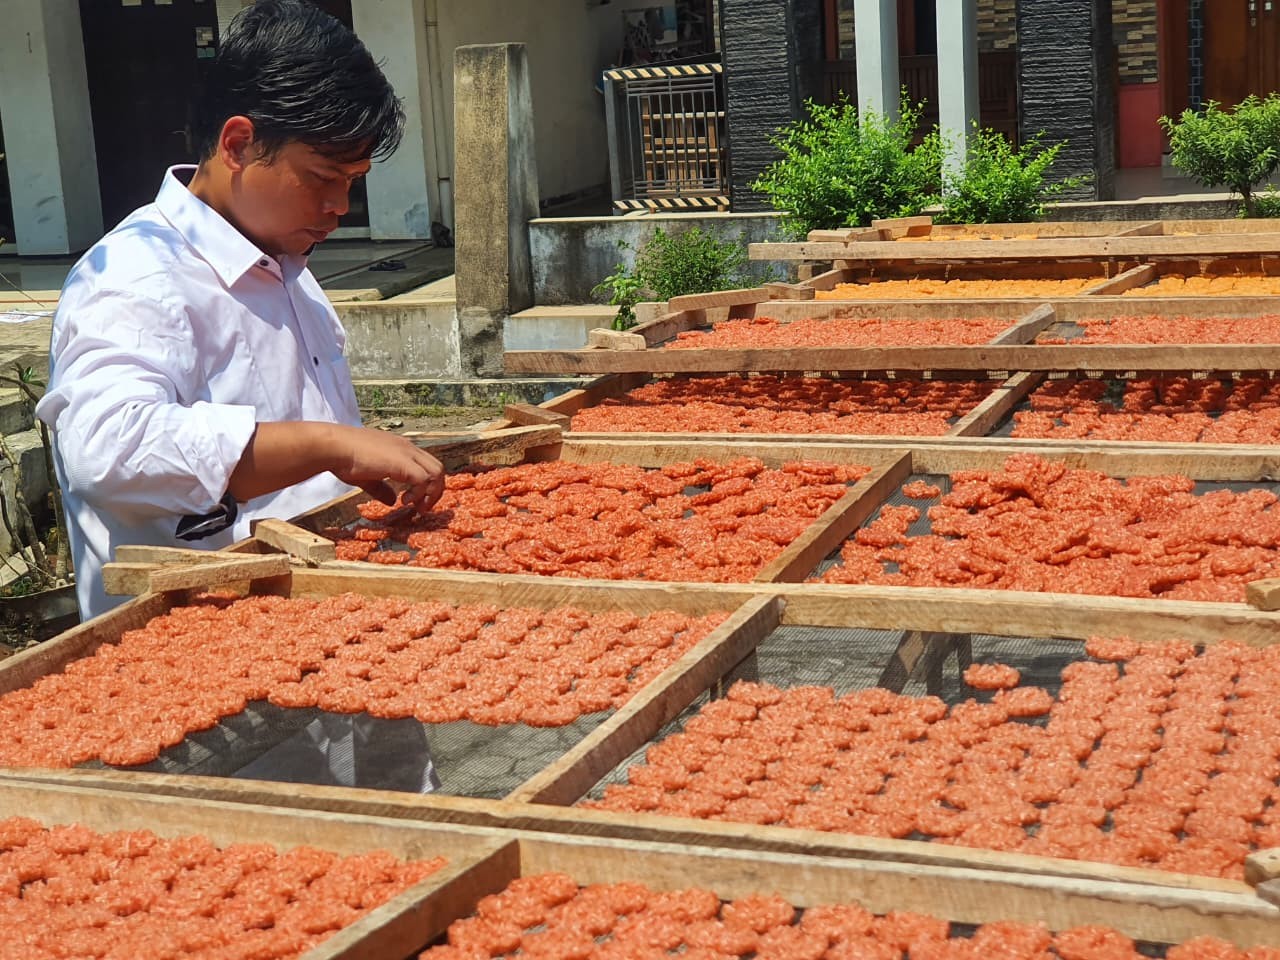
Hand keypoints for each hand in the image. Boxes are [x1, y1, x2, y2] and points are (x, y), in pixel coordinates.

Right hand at [229, 421, 445, 512]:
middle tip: (421, 507)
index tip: (415, 500)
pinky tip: (404, 501)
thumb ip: (381, 488)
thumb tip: (391, 501)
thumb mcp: (367, 477)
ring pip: (437, 472)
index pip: (426, 464)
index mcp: (400, 448)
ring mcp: (407, 454)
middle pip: (438, 468)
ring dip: (431, 493)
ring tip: (416, 507)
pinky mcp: (403, 463)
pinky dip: (420, 493)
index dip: (426, 484)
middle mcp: (407, 448)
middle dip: (434, 490)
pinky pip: (425, 479)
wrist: (334, 447)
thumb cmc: (344, 459)